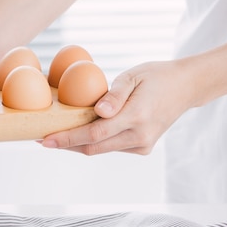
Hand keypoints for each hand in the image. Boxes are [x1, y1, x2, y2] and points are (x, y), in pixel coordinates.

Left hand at [41, 60, 195, 154]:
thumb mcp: (133, 76)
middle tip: (40, 138)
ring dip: (77, 144)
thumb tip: (98, 112)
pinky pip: (111, 147)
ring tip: (55, 134)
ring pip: (100, 149)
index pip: (94, 133)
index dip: (67, 138)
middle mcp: (140, 137)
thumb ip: (115, 95)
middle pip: (93, 147)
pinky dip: (94, 141)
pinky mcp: (142, 148)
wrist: (186, 87)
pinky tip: (79, 132)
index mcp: (137, 117)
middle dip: (65, 144)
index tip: (44, 139)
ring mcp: (142, 145)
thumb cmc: (156, 76)